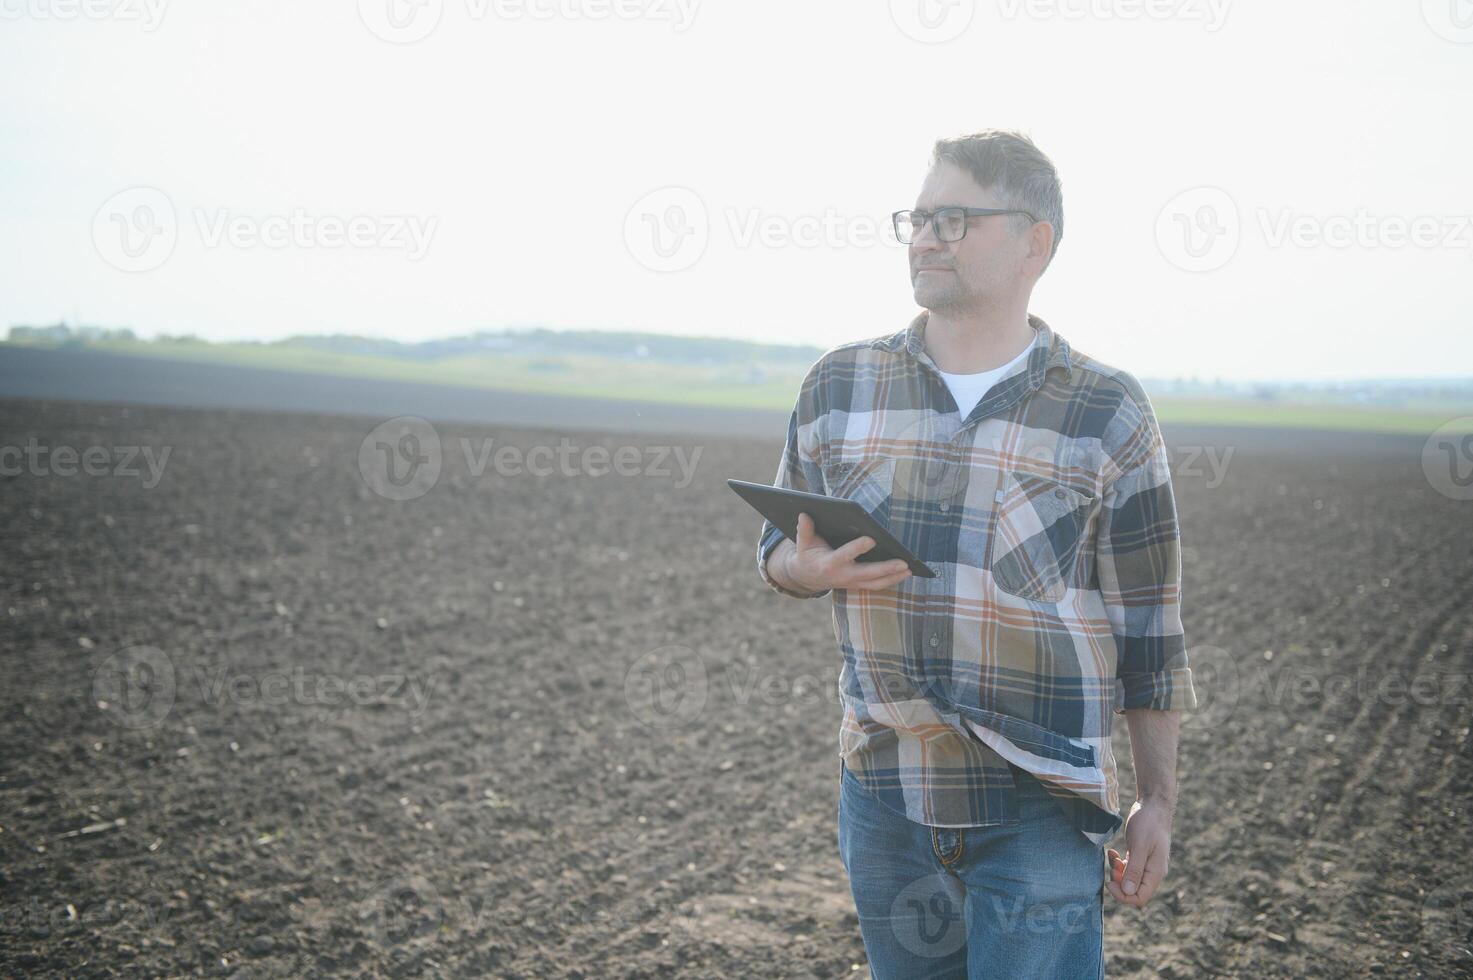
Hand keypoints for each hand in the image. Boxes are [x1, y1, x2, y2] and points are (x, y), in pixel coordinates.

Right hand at [781, 512, 912, 592]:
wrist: (805, 577)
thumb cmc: (807, 555)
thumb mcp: (802, 543)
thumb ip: (804, 530)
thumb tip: (804, 514)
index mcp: (829, 563)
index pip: (845, 555)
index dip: (857, 548)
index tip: (871, 539)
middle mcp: (842, 575)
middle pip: (867, 573)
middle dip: (886, 569)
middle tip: (904, 562)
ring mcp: (851, 582)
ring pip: (875, 583)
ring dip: (893, 578)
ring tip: (910, 569)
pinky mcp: (856, 585)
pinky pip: (876, 586)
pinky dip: (891, 581)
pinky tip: (904, 574)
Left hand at [1105, 798, 1172, 908]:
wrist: (1154, 806)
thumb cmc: (1148, 824)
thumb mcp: (1139, 846)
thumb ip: (1135, 869)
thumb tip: (1128, 892)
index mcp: (1155, 873)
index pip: (1140, 898)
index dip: (1123, 896)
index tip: (1110, 883)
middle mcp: (1152, 872)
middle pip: (1133, 890)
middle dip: (1119, 883)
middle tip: (1112, 867)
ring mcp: (1146, 865)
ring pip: (1129, 880)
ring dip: (1117, 872)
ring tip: (1113, 857)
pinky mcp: (1140, 857)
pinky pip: (1128, 868)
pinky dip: (1119, 863)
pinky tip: (1113, 852)